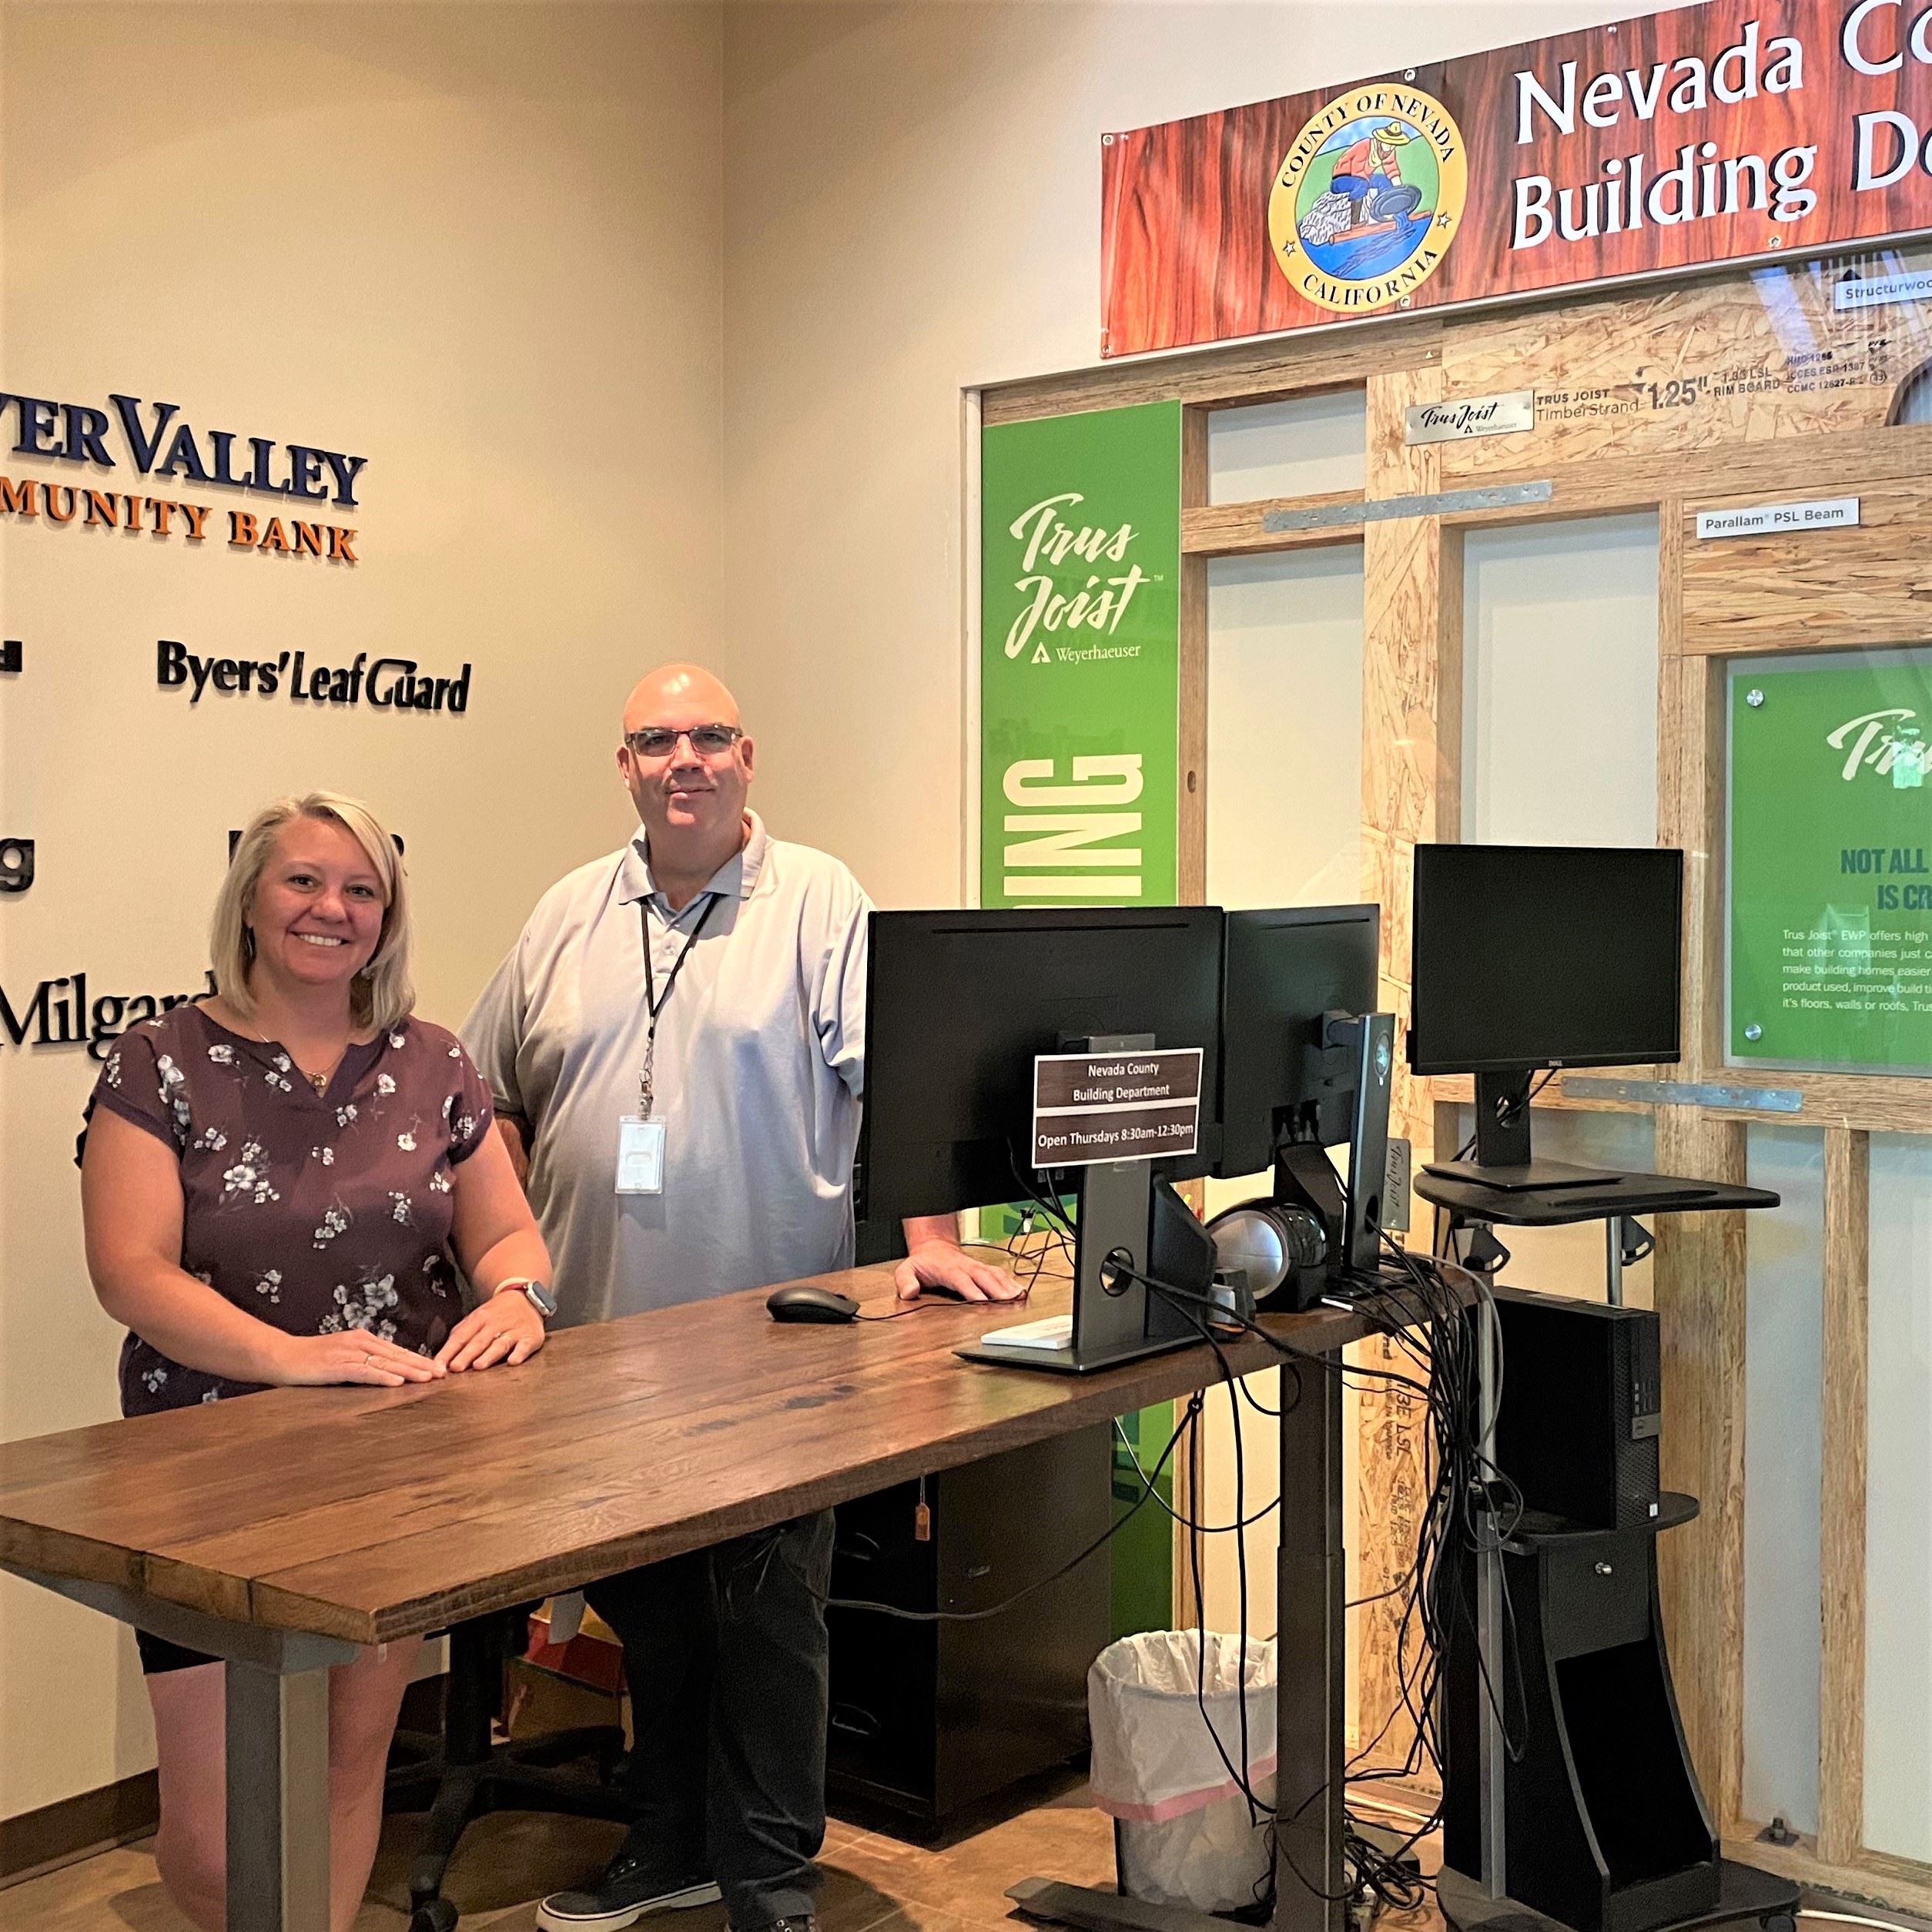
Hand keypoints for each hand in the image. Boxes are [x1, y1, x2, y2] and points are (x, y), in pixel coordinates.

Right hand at [272, 1332, 446, 1387]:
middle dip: (421, 1365)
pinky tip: (397, 1383)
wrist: (279, 1356)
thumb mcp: (341, 1357)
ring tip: (428, 1378)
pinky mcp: (336, 1366)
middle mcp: (359, 1342)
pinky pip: (364, 1372)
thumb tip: (386, 1372)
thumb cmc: (310, 1360)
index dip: (418, 1360)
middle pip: (396, 1356)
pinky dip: (382, 1378)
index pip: (396, 1352)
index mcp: (362, 1339)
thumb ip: (362, 1361)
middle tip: (443, 1374)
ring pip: (385, 1363)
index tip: (437, 1368)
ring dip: (408, 1371)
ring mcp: (347, 1353)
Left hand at [434, 1284, 547, 1371]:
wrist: (525, 1298)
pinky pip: (524, 1346)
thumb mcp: (476, 1319)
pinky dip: (519, 1353)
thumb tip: (441, 1358)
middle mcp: (495, 1324)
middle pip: (478, 1341)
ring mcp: (513, 1330)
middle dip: (466, 1355)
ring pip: (499, 1344)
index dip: (448, 1352)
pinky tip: (513, 1361)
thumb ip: (460, 1336)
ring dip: (489, 1355)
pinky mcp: (530, 1337)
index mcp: (478, 1319)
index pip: (460, 1337)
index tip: (437, 1367)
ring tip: (478, 1366)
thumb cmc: (496, 1315)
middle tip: (455, 1368)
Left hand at [894, 1241, 1028, 1303]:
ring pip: (994, 1274)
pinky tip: (1020, 1291)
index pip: (961, 1280)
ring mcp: (976, 1267)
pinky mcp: (983, 1269)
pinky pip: (998, 1274)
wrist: (934, 1248)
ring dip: (1007, 1285)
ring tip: (1020, 1296)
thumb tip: (909, 1293)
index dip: (972, 1290)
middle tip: (1009, 1301)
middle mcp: (966, 1267)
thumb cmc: (923, 1262)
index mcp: (948, 1269)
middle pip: (984, 1277)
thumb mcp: (906, 1269)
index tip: (983, 1301)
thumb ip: (905, 1280)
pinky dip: (1010, 1282)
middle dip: (997, 1289)